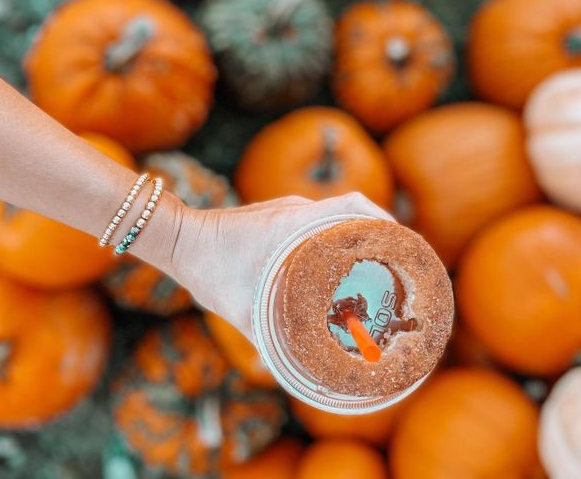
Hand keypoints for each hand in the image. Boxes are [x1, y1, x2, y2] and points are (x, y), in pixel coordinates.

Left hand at [170, 193, 394, 339]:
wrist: (177, 238)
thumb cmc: (208, 268)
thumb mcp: (239, 308)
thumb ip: (264, 339)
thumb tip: (288, 372)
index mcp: (294, 223)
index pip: (353, 207)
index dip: (384, 221)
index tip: (403, 243)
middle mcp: (295, 209)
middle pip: (351, 211)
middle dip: (377, 233)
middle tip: (395, 262)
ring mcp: (285, 209)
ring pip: (332, 215)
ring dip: (354, 233)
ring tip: (372, 264)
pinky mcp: (275, 215)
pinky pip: (315, 219)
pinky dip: (332, 235)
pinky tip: (334, 262)